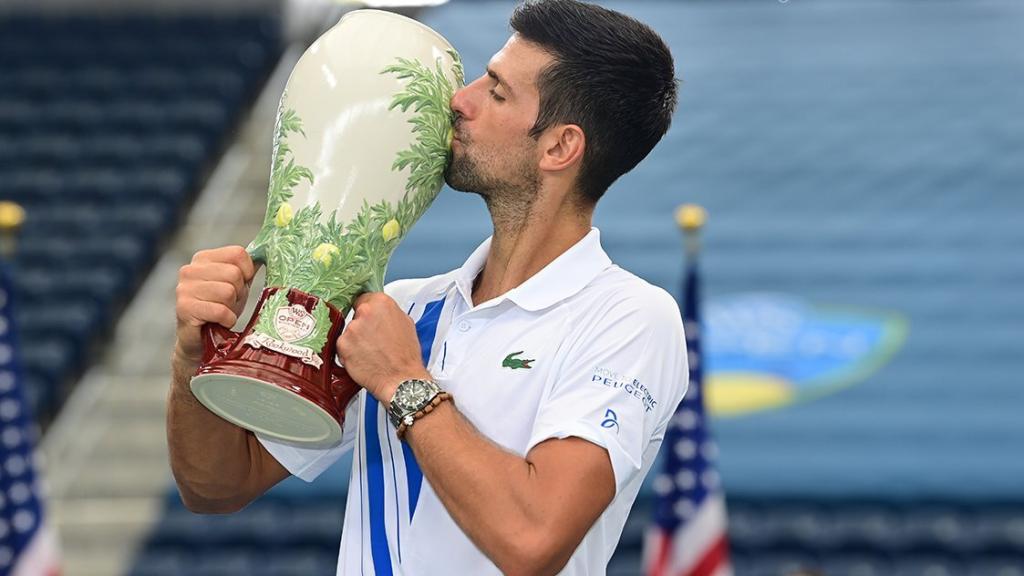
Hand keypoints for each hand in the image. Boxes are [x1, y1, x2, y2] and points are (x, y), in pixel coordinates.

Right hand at [174, 246, 256, 366]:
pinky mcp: (184, 308)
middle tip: (228, 304)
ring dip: (231, 308)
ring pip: (228, 292)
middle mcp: (190, 270)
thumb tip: (267, 254)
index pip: (238, 253)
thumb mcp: (236, 285)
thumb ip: (247, 269)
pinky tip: (219, 322)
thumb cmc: (219, 310)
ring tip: (222, 313)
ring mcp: (184, 288)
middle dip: (239, 293)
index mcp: (203, 258)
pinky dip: (227, 320)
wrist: (200, 341)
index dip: (247, 272)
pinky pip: (220, 311)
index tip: (239, 286)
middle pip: (234, 273)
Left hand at [336, 292, 429, 402]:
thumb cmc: (406, 356)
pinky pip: (343, 346)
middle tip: (372, 339)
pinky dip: (349, 352)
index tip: (369, 318)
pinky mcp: (342, 345)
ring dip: (355, 340)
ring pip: (349, 331)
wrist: (401, 380)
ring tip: (370, 352)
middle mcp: (364, 313)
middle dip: (362, 326)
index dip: (368, 311)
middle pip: (356, 315)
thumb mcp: (406, 324)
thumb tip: (381, 312)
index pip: (365, 298)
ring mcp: (351, 329)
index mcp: (382, 303)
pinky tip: (362, 359)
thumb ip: (389, 313)